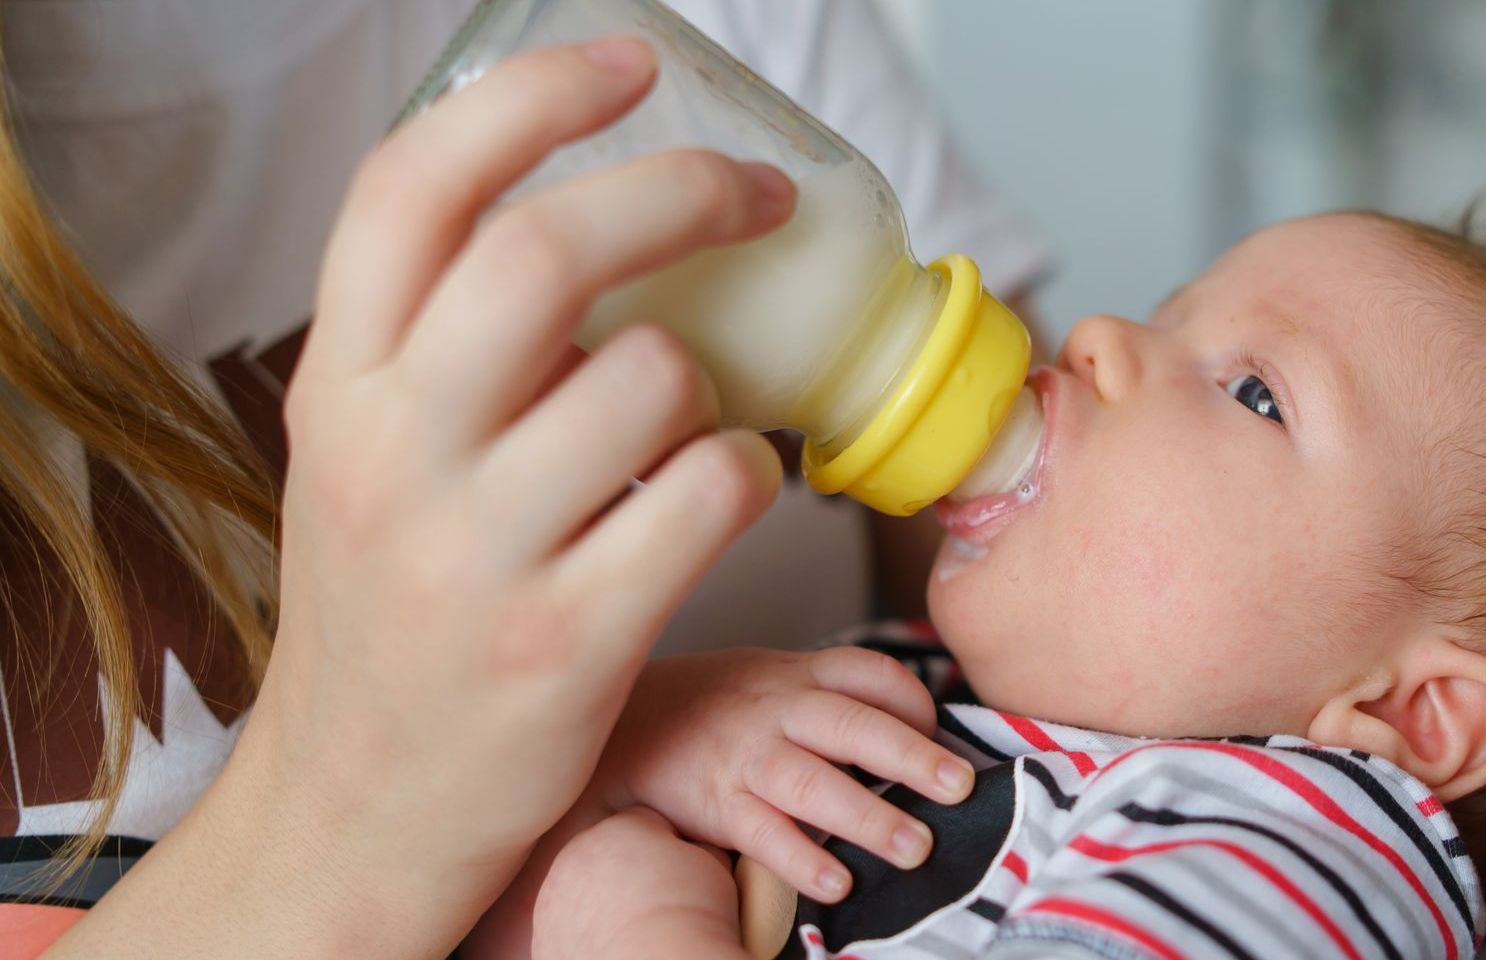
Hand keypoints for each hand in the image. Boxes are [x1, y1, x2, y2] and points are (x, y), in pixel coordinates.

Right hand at [213, 38, 791, 955]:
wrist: (358, 803)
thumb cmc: (392, 612)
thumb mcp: (365, 456)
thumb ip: (442, 344)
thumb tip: (592, 223)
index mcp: (339, 384)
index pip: (413, 185)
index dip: (534, 98)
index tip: (630, 61)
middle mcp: (394, 453)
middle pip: (547, 250)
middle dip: (683, 190)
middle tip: (756, 191)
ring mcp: (478, 551)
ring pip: (655, 377)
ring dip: (716, 379)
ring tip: (701, 417)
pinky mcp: (566, 640)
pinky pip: (710, 494)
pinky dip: (748, 474)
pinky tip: (722, 491)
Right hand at [597, 647, 976, 899]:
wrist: (624, 727)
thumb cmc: (715, 706)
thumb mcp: (770, 677)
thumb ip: (831, 696)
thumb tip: (915, 730)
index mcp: (796, 675)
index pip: (867, 673)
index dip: (911, 700)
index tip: (939, 728)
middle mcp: (776, 712)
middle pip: (852, 726)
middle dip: (910, 757)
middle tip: (959, 786)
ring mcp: (746, 758)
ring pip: (813, 784)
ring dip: (868, 818)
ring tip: (916, 849)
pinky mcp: (717, 805)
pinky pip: (764, 835)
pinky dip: (802, 860)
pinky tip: (838, 884)